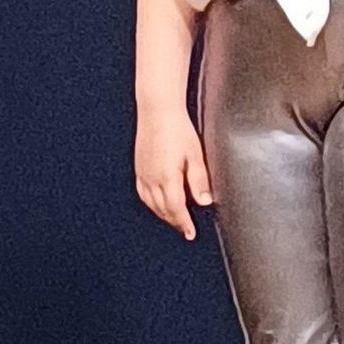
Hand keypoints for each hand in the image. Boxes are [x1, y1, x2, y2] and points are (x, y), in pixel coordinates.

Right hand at [133, 105, 212, 241]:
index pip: (176, 209)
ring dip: (162, 214)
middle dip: (174, 221)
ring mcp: (143, 173)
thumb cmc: (177, 128)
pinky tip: (157, 203)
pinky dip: (151, 203)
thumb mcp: (195, 154)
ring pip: (151, 203)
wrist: (158, 110)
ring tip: (174, 219)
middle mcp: (151, 178)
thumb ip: (199, 180)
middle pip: (162, 209)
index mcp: (167, 177)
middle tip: (185, 228)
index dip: (184, 223)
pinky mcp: (138, 167)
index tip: (190, 233)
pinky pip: (142, 192)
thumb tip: (204, 201)